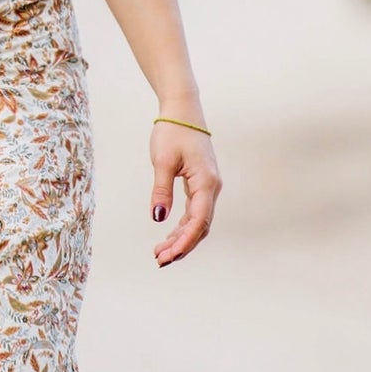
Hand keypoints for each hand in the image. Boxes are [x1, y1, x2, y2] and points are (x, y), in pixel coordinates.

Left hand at [150, 119, 219, 265]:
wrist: (183, 111)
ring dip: (181, 239)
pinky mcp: (201, 184)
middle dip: (182, 246)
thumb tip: (158, 218)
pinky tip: (169, 237)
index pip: (198, 221)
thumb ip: (161, 191)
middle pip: (200, 226)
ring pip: (198, 221)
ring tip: (160, 253)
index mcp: (206, 182)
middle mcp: (212, 187)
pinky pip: (195, 212)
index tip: (167, 255)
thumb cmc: (172, 132)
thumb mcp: (162, 162)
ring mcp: (208, 187)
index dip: (184, 242)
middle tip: (160, 260)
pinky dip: (182, 226)